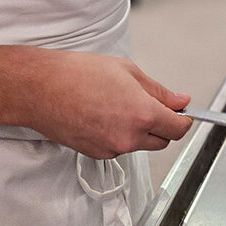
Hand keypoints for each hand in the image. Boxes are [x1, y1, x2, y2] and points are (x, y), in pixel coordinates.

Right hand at [18, 50, 192, 158]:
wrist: (42, 89)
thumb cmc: (78, 74)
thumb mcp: (127, 72)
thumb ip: (159, 91)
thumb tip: (180, 101)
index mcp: (142, 114)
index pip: (178, 128)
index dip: (184, 119)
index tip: (182, 113)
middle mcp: (129, 137)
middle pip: (162, 140)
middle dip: (163, 125)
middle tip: (150, 103)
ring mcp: (112, 149)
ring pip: (140, 144)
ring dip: (140, 130)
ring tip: (119, 104)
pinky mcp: (97, 154)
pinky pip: (119, 147)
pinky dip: (120, 134)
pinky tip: (104, 115)